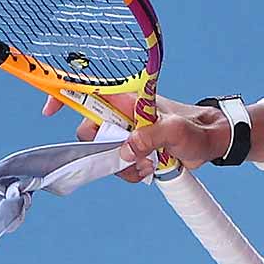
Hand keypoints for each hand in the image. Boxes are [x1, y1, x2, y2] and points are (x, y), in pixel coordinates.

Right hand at [40, 95, 230, 183]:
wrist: (213, 143)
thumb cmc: (196, 128)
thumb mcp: (174, 131)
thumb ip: (149, 137)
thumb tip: (124, 151)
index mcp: (127, 100)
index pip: (89, 91)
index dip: (65, 95)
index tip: (50, 110)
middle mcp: (123, 116)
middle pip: (90, 131)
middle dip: (102, 147)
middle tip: (124, 153)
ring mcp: (128, 135)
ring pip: (105, 153)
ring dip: (121, 164)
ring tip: (147, 164)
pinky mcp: (135, 152)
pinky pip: (119, 166)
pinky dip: (130, 172)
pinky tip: (150, 170)